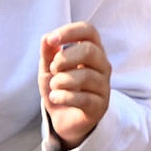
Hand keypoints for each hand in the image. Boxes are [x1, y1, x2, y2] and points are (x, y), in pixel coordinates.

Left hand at [39, 19, 113, 149]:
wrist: (65, 119)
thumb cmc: (60, 88)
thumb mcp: (49, 69)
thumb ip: (48, 53)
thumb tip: (46, 38)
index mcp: (92, 50)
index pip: (88, 31)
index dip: (70, 31)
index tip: (51, 40)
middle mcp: (102, 65)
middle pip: (89, 51)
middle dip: (64, 59)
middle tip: (53, 69)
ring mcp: (103, 86)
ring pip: (84, 76)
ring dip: (60, 81)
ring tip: (54, 87)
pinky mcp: (100, 106)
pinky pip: (82, 98)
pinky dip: (62, 97)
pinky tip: (55, 98)